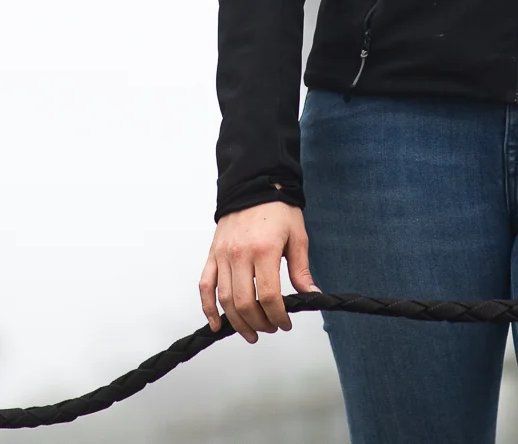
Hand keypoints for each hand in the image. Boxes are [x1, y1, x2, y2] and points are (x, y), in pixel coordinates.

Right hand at [198, 201, 320, 342]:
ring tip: (251, 333)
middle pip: (245, 302)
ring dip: (237, 322)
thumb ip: (301, 269)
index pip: (268, 295)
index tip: (286, 323)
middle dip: (260, 322)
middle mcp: (239, 254)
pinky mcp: (212, 254)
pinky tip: (216, 324)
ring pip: (224, 298)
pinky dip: (208, 308)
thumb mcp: (297, 237)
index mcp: (263, 250)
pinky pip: (205, 285)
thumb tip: (311, 296)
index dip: (278, 316)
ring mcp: (222, 255)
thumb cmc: (278, 209)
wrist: (254, 184)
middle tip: (271, 328)